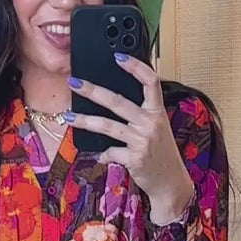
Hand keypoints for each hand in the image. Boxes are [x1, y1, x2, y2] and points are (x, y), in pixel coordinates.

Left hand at [65, 56, 194, 225]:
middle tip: (74, 82)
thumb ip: (141, 115)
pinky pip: (110, 152)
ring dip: (84, 120)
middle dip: (92, 91)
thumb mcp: (158, 130)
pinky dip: (103, 154)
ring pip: (107, 126)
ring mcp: (142, 141)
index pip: (150, 82)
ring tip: (68, 117)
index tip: (118, 56)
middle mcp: (150, 123)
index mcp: (157, 112)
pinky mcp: (134, 158)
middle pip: (117, 101)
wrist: (172, 184)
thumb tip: (112, 103)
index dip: (135, 67)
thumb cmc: (162, 155)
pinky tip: (101, 155)